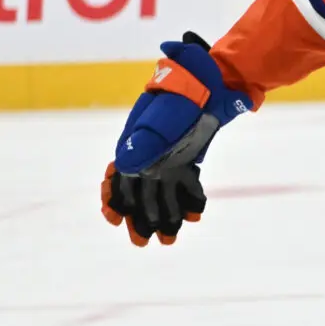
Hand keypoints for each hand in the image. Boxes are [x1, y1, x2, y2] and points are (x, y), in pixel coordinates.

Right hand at [100, 38, 251, 245]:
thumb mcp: (160, 119)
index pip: (116, 176)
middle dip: (137, 218)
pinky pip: (186, 184)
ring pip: (161, 193)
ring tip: (168, 241)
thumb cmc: (182, 96)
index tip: (113, 219)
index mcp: (133, 144)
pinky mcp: (189, 159)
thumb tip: (125, 167)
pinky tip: (194, 216)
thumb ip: (144, 143)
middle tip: (141, 243)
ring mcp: (168, 157)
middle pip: (138, 192)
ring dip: (162, 217)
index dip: (112, 198)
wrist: (212, 82)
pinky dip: (189, 201)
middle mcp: (148, 154)